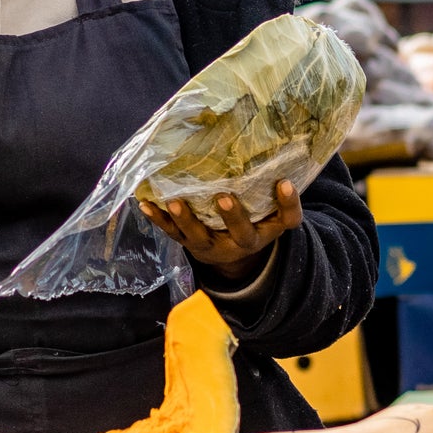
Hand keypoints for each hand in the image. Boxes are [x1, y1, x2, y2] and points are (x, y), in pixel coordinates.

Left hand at [139, 181, 301, 281]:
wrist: (229, 257)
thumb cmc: (253, 227)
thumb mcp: (273, 220)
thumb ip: (285, 202)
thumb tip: (288, 175)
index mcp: (261, 234)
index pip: (283, 221)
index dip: (287, 205)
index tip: (285, 183)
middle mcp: (235, 243)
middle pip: (237, 233)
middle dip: (231, 216)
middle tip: (224, 196)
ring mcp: (207, 244)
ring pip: (196, 235)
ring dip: (184, 218)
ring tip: (173, 200)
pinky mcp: (186, 241)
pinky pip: (171, 231)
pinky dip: (157, 218)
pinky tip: (144, 204)